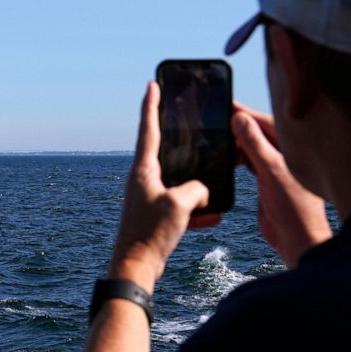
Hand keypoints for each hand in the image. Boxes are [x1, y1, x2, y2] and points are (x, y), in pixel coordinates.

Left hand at [109, 82, 217, 290]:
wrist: (135, 268)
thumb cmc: (150, 233)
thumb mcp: (180, 204)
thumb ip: (197, 188)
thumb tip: (202, 191)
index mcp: (143, 170)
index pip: (149, 128)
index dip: (152, 104)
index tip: (152, 83)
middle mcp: (143, 180)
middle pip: (164, 152)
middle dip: (180, 142)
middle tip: (191, 125)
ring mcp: (148, 198)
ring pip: (176, 182)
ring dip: (195, 184)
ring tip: (213, 185)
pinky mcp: (155, 217)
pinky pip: (180, 207)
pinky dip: (196, 211)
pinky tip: (214, 218)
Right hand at [232, 103, 331, 268]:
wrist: (296, 239)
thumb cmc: (292, 207)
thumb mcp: (271, 170)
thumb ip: (255, 144)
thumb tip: (239, 118)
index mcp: (292, 147)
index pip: (265, 122)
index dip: (244, 113)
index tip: (225, 104)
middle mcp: (285, 154)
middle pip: (257, 132)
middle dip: (238, 126)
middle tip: (215, 118)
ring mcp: (275, 167)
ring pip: (252, 147)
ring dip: (236, 143)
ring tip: (216, 136)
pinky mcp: (266, 180)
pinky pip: (249, 162)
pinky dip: (237, 158)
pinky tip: (224, 156)